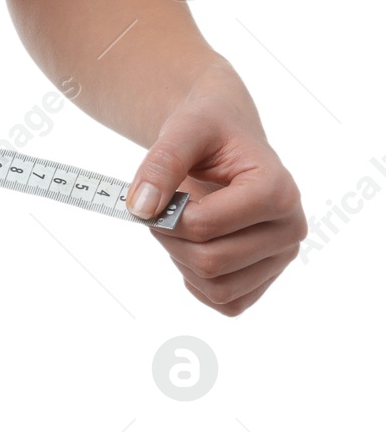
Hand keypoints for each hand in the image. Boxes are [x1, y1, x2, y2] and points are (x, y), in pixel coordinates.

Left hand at [125, 62, 306, 314]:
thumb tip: (140, 209)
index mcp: (278, 191)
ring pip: (216, 288)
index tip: (161, 194)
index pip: (204, 226)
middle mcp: (290, 229)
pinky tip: (195, 246)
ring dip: (182, 261)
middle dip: (171, 239)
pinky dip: (197, 281)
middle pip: (210, 262)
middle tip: (166, 211)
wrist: (225, 137)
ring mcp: (281, 258)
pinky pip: (224, 302)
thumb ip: (160, 164)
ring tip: (184, 226)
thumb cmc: (208, 130)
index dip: (166, 216)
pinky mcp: (265, 278)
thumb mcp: (183, 130)